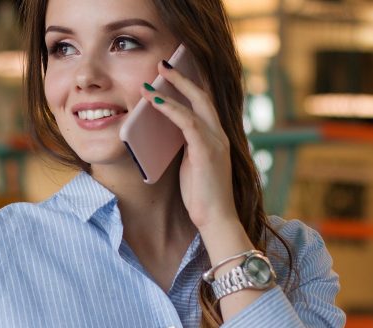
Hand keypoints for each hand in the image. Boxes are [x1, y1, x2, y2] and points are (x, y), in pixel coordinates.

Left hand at [140, 60, 237, 231]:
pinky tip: (154, 101)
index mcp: (216, 138)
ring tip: (153, 77)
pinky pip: (187, 122)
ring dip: (173, 88)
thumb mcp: (189, 164)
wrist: (215, 219)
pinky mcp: (207, 151)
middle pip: (203, 96)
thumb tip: (163, 131)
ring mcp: (216, 141)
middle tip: (163, 63)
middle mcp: (219, 135)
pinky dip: (170, 109)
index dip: (189, 86)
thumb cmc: (200, 196)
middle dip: (182, 77)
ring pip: (196, 104)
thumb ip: (183, 146)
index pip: (204, 104)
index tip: (173, 72)